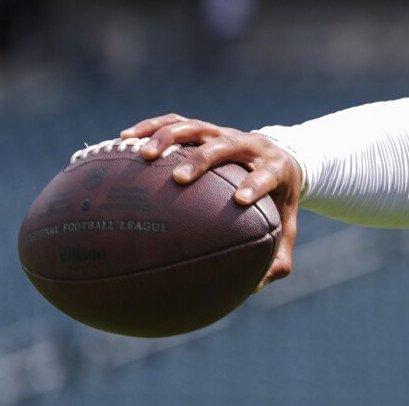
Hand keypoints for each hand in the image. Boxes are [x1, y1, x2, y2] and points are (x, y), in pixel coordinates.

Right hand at [121, 114, 301, 288]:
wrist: (280, 159)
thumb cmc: (278, 201)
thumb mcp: (285, 227)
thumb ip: (277, 258)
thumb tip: (255, 287)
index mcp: (276, 168)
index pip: (268, 174)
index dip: (256, 184)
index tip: (239, 199)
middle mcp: (251, 145)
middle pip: (227, 144)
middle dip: (203, 159)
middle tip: (179, 178)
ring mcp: (225, 133)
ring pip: (197, 127)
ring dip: (170, 137)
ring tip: (142, 154)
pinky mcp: (205, 128)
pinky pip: (176, 121)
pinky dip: (151, 127)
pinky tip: (123, 139)